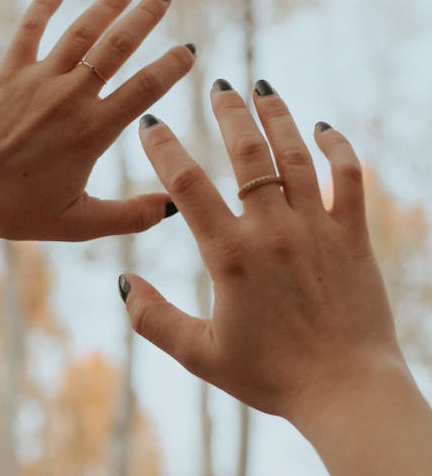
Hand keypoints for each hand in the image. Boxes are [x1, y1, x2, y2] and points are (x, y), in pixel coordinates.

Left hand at [0, 0, 195, 241]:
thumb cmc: (17, 213)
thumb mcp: (80, 224)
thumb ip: (131, 215)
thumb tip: (174, 206)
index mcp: (93, 132)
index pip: (146, 89)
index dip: (172, 66)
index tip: (188, 49)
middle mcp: (69, 98)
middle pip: (117, 46)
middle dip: (145, 16)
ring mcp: (36, 82)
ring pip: (80, 32)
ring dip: (106, 5)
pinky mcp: (5, 75)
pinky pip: (28, 31)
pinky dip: (43, 7)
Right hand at [120, 80, 404, 432]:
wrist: (347, 391)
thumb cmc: (271, 377)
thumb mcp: (199, 355)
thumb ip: (153, 318)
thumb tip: (123, 281)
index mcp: (230, 255)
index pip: (187, 185)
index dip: (164, 148)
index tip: (151, 124)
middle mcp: (273, 231)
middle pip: (247, 153)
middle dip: (229, 112)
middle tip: (218, 84)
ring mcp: (317, 228)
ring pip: (296, 154)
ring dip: (277, 116)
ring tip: (263, 88)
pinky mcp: (353, 236)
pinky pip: (349, 177)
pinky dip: (337, 147)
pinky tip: (324, 128)